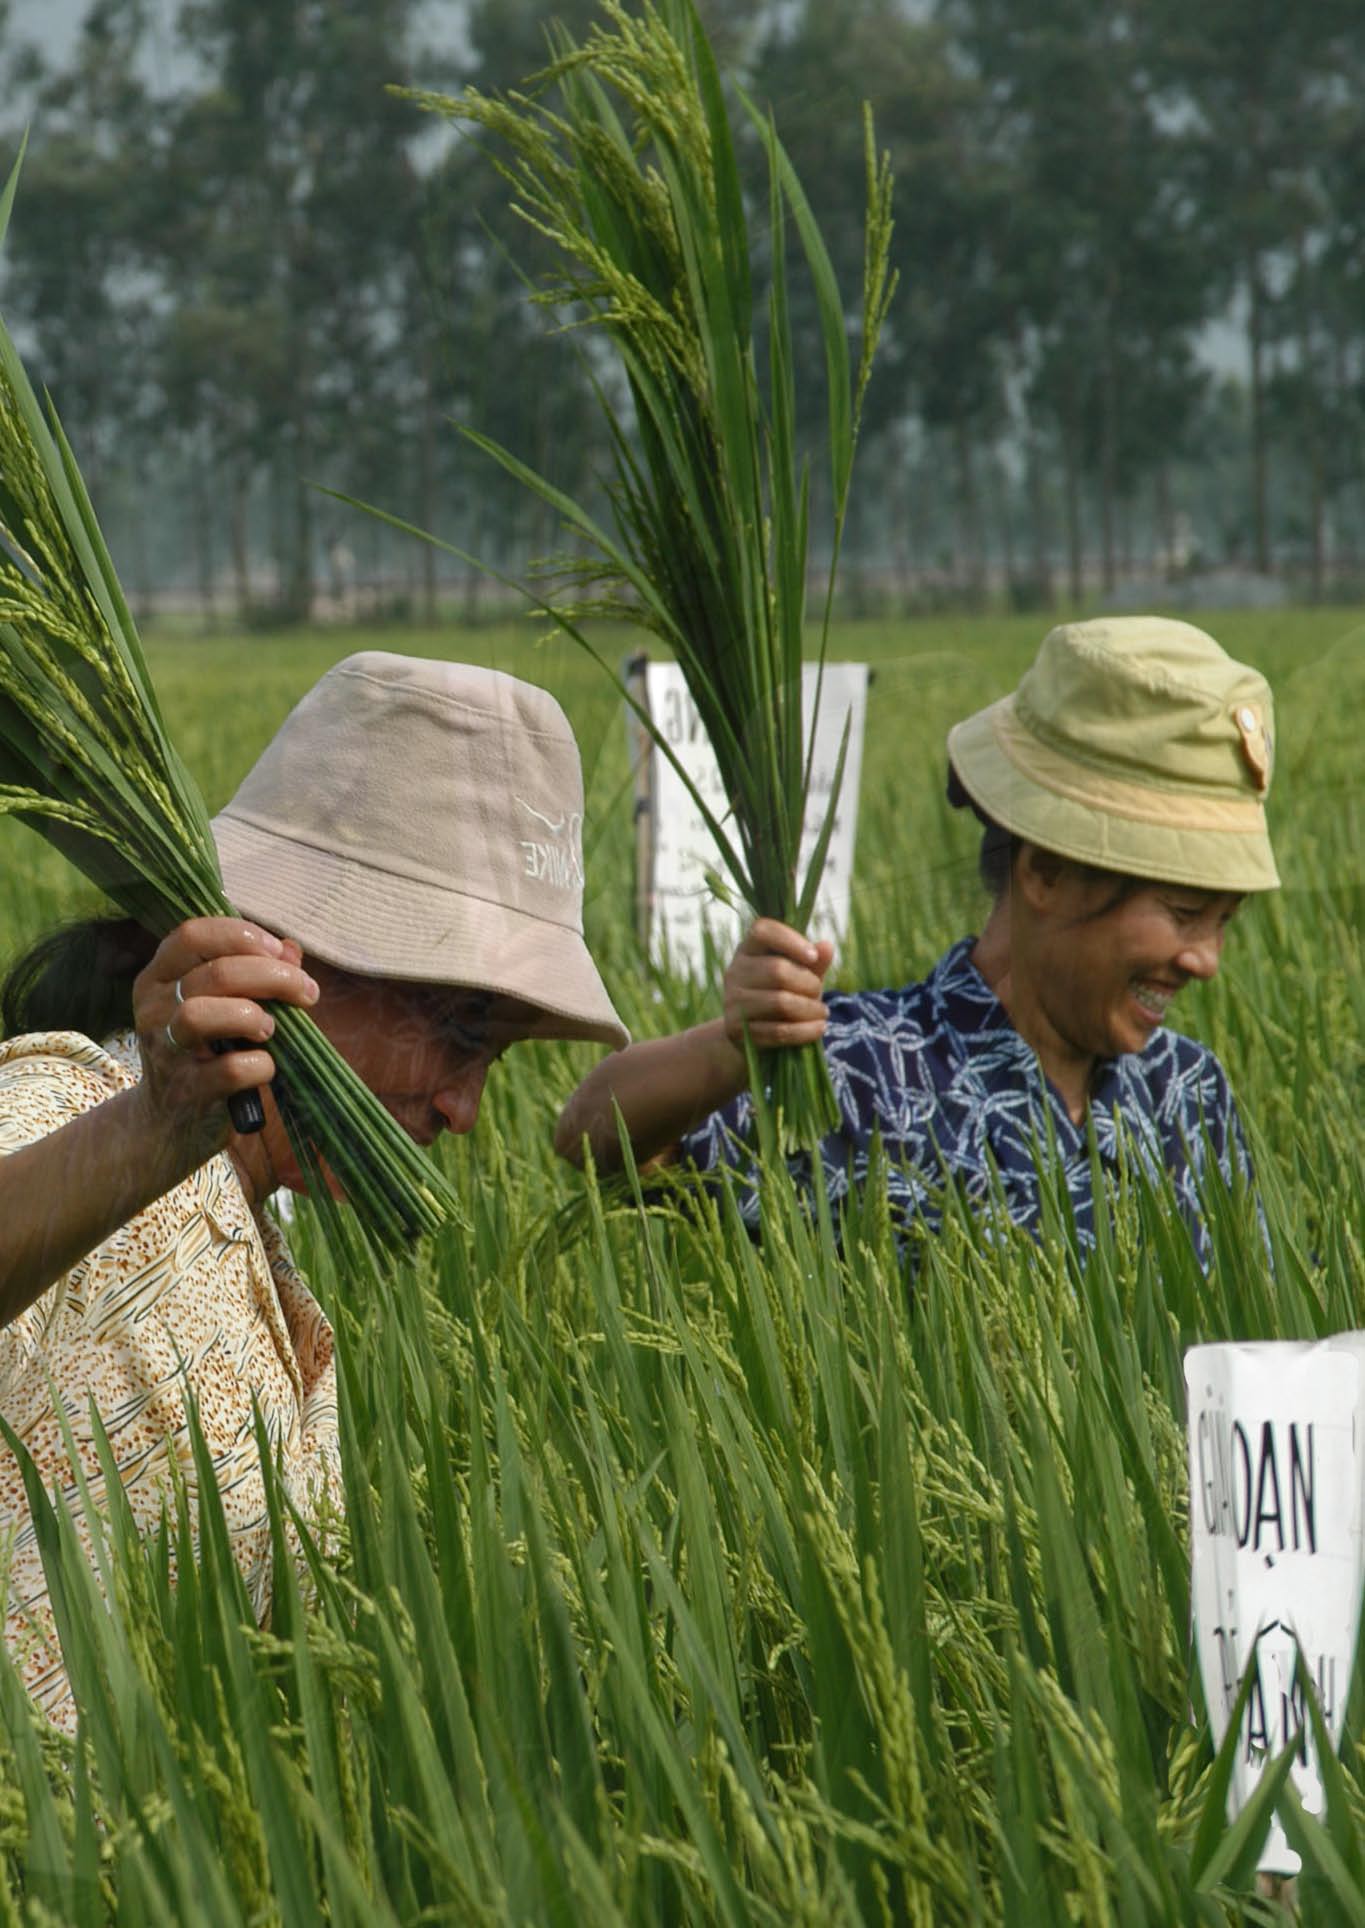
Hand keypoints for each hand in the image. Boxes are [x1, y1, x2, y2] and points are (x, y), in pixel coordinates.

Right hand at [130, 918, 319, 1166]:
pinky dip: (260, 1064)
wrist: (169, 1122)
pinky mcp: (186, 1092)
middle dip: (274, 976)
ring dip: (252, 1016)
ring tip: (271, 1029)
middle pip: (215, 973)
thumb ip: (254, 971)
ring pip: (201, 1015)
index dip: (243, 936)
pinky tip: (267, 1066)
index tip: (281, 953)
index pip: (192, 934)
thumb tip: (292, 951)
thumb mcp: (219, 1004)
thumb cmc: (205, 1051)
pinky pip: (229, 1070)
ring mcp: (165, 1051)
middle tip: (306, 992)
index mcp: (158, 978)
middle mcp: (153, 1009)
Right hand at [722, 918, 833, 1056]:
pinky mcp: (737, 1030)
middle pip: (777, 970)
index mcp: (748, 949)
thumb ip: (814, 961)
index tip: (813, 956)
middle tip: (818, 992)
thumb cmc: (782, 994)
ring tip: (822, 1013)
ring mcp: (732, 1002)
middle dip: (808, 983)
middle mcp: (735, 972)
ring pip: (780, 1002)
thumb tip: (826, 947)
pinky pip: (778, 1031)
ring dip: (809, 1009)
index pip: (762, 931)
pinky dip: (804, 1031)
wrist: (753, 1034)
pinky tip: (819, 1028)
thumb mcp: (800, 974)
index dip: (790, 940)